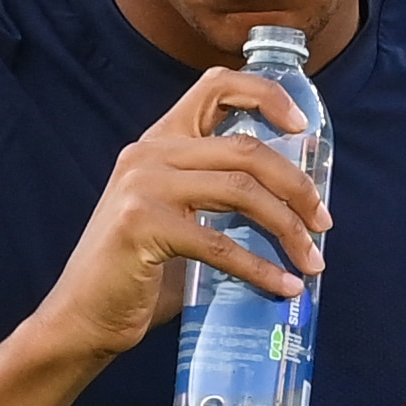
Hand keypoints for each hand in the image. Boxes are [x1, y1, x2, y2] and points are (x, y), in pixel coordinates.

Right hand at [34, 67, 331, 359]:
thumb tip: (297, 210)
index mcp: (159, 142)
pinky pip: (220, 243)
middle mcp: (149, 153)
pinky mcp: (141, 225)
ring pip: (241, 190)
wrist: (83, 318)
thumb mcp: (181, 219)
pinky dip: (260, 268)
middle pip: (246, 149)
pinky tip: (283, 286)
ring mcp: (142, 186)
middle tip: (323, 223)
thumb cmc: (139, 275)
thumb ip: (221, 201)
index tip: (304, 127)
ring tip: (312, 259)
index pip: (216, 86)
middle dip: (297, 186)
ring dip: (288, 227)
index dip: (267, 96)